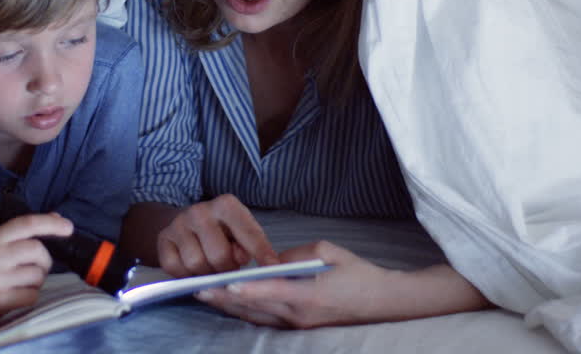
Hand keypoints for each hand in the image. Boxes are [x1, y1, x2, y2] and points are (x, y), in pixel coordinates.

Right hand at [0, 213, 73, 336]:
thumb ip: (23, 233)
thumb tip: (58, 218)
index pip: (26, 224)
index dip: (50, 224)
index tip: (69, 227)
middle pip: (38, 251)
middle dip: (44, 261)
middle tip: (35, 268)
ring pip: (38, 276)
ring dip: (36, 281)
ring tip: (19, 283)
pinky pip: (32, 295)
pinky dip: (30, 296)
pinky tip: (16, 295)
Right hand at [156, 194, 278, 276]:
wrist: (187, 223)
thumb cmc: (223, 231)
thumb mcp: (242, 232)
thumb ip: (251, 245)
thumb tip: (251, 261)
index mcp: (226, 205)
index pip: (249, 233)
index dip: (262, 254)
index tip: (273, 269)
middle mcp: (200, 210)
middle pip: (219, 256)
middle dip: (227, 269)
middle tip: (228, 267)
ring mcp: (179, 224)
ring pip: (197, 265)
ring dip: (207, 273)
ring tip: (211, 266)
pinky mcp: (163, 239)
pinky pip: (176, 269)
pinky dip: (186, 275)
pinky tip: (193, 267)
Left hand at [195, 241, 489, 327]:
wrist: (382, 302)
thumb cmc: (357, 273)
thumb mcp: (327, 251)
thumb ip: (294, 254)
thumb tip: (269, 259)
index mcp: (308, 295)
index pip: (270, 292)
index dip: (244, 290)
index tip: (222, 285)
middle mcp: (300, 315)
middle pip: (255, 308)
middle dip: (225, 299)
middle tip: (198, 289)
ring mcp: (299, 325)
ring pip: (256, 317)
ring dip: (230, 307)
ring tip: (205, 295)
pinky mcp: (299, 328)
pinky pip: (266, 321)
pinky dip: (246, 312)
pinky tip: (229, 303)